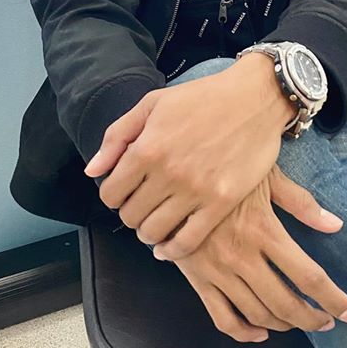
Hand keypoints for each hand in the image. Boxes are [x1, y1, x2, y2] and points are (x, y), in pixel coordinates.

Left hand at [83, 54, 295, 257]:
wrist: (254, 98)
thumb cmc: (202, 97)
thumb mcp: (153, 103)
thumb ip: (117, 136)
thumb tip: (92, 171)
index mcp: (147, 147)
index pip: (111, 194)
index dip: (113, 195)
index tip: (124, 191)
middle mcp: (168, 172)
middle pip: (130, 216)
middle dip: (131, 212)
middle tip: (143, 204)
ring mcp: (195, 190)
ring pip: (153, 232)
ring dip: (149, 231)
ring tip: (156, 220)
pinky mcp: (221, 202)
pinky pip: (187, 242)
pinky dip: (172, 250)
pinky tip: (169, 245)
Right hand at [167, 165, 346, 342]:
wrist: (174, 172)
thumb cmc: (227, 167)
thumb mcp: (267, 175)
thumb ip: (301, 204)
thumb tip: (335, 226)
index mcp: (264, 230)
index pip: (308, 276)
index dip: (333, 299)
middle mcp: (241, 256)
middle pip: (285, 303)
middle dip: (313, 319)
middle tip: (327, 322)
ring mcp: (217, 270)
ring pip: (257, 314)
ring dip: (283, 325)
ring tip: (298, 322)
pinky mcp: (196, 278)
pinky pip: (222, 317)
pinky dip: (244, 332)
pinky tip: (260, 331)